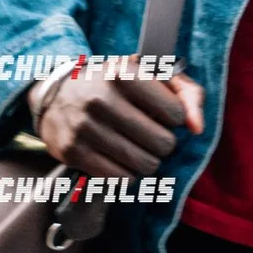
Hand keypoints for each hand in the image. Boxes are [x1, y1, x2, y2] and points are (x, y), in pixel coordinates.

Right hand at [34, 69, 204, 178]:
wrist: (55, 94)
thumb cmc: (114, 84)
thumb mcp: (150, 74)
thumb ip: (186, 94)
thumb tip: (197, 128)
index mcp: (123, 73)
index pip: (175, 113)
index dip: (174, 117)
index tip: (162, 113)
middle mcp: (101, 99)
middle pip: (163, 143)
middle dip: (163, 142)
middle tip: (150, 134)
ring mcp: (84, 127)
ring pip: (145, 164)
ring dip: (148, 160)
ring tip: (137, 147)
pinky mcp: (73, 152)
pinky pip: (121, 178)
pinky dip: (128, 173)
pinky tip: (120, 158)